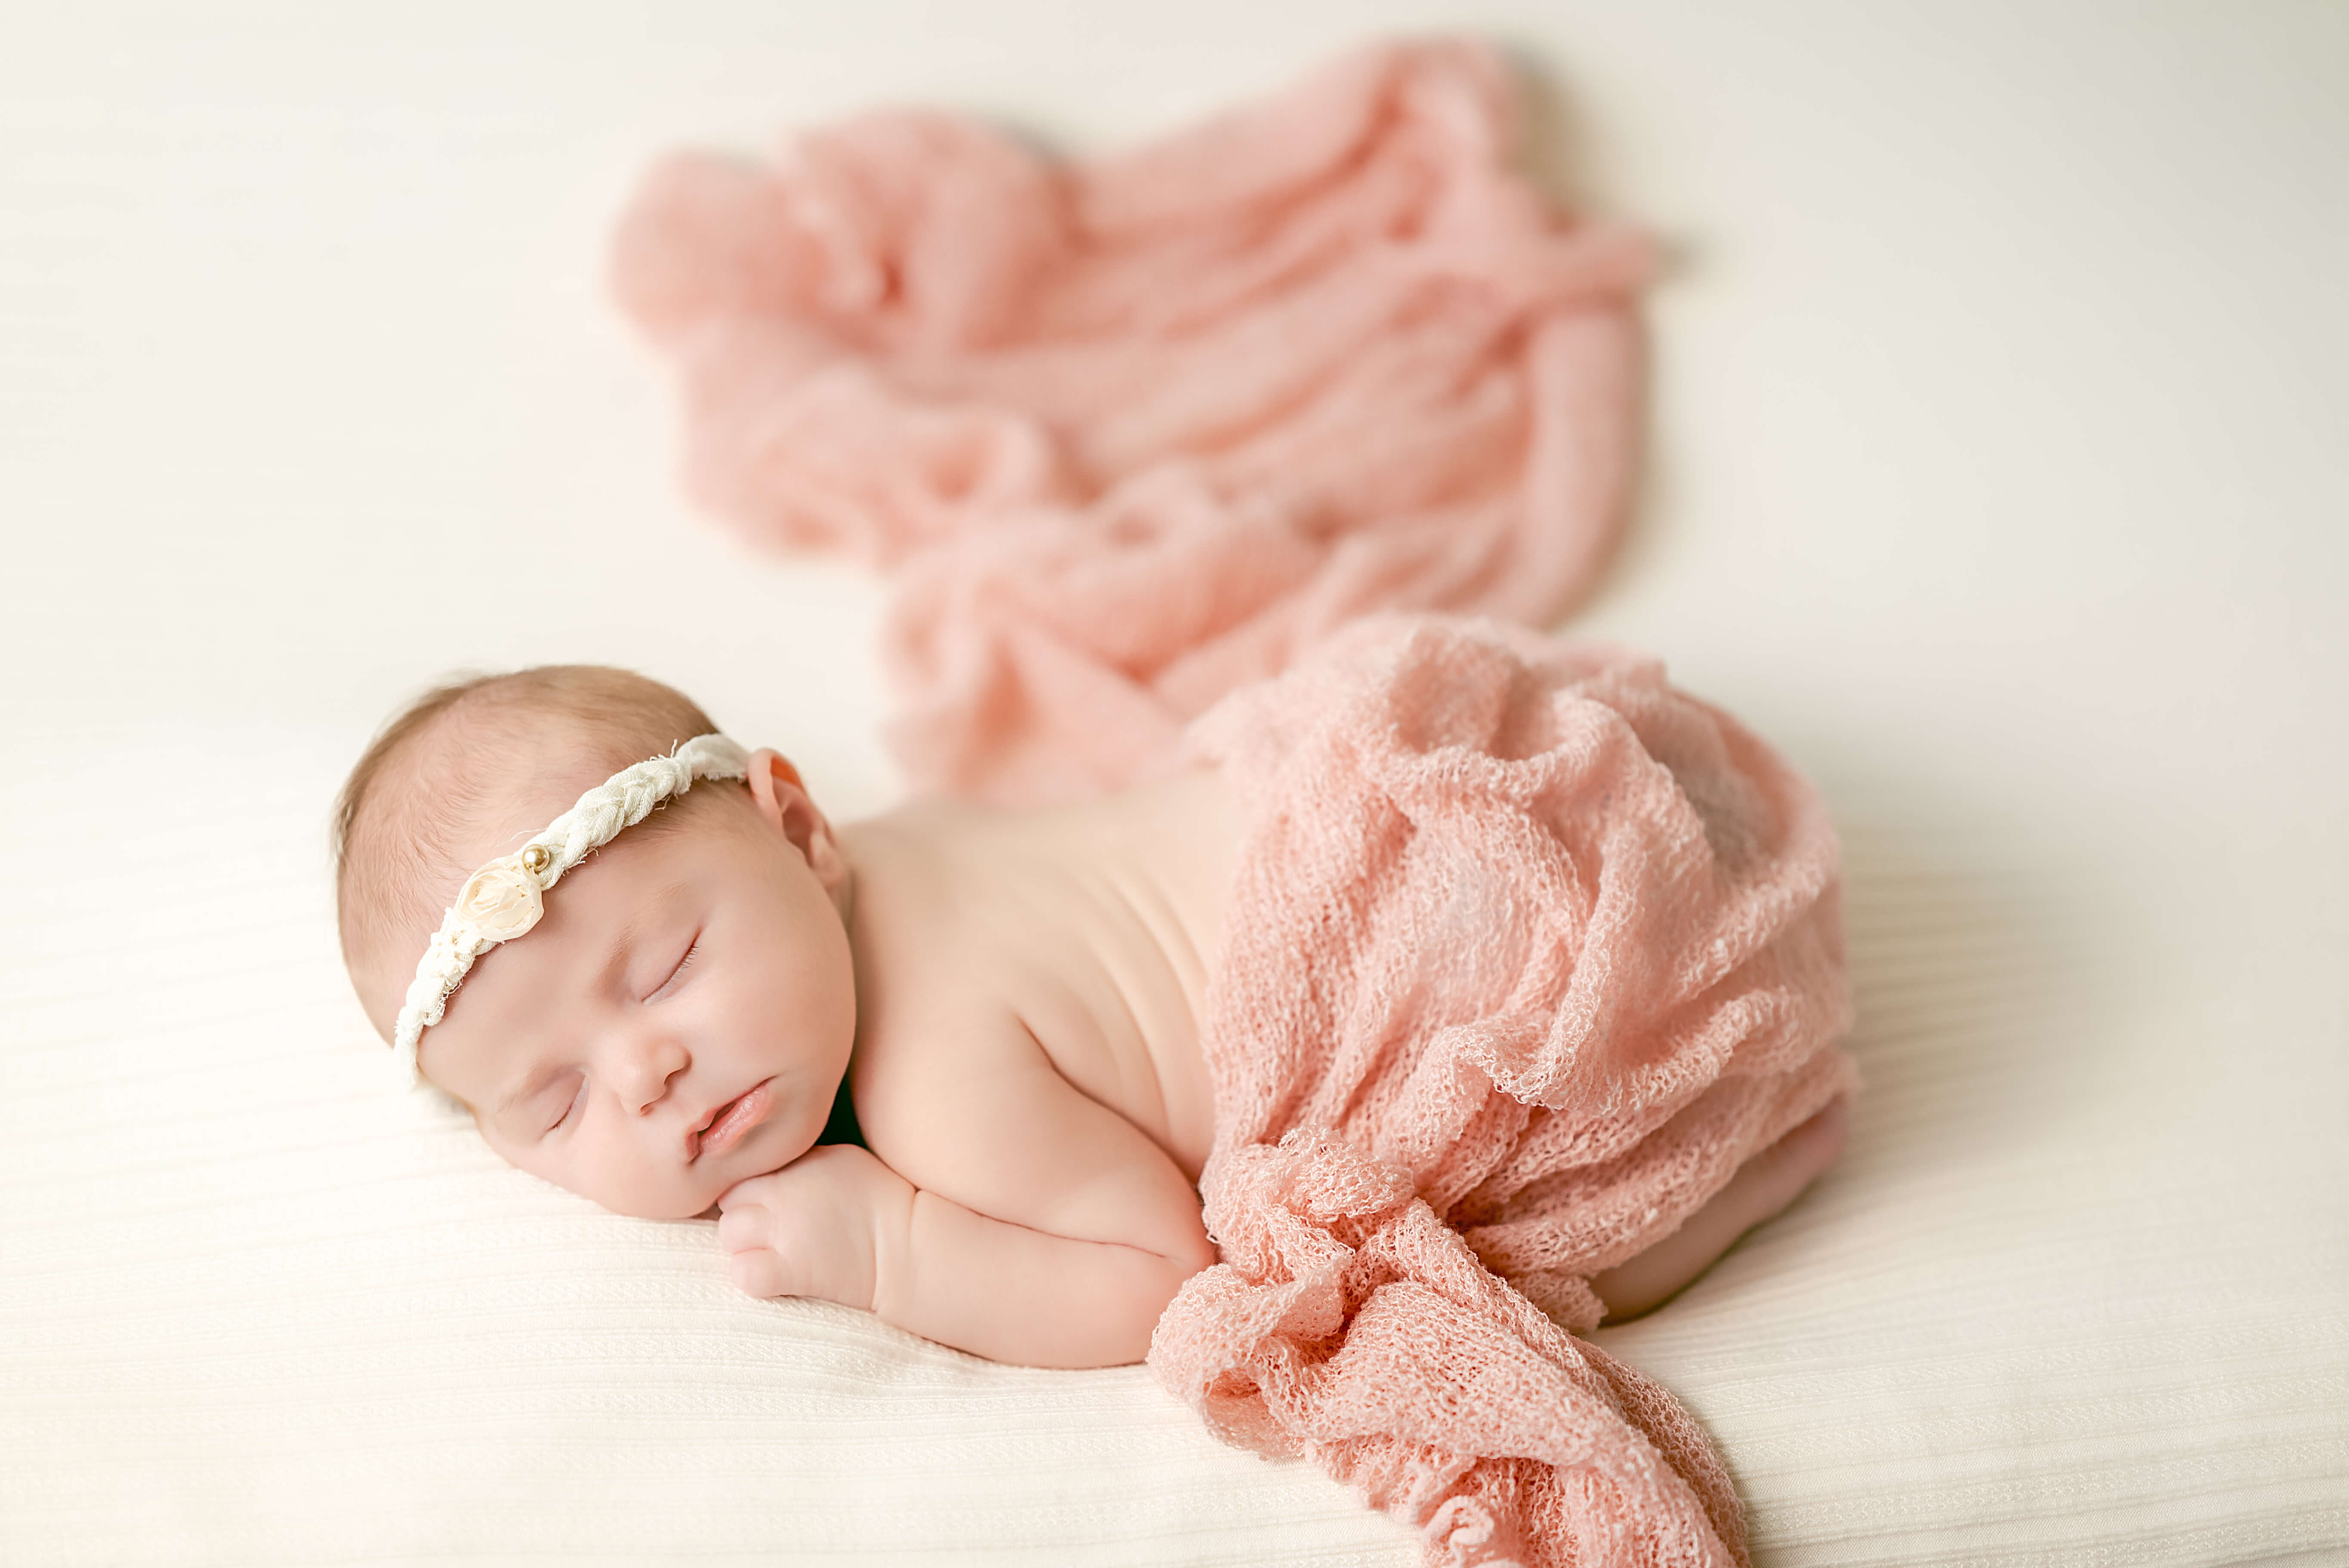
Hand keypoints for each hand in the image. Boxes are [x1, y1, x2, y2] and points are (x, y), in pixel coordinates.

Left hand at [715, 1144, 902, 1308]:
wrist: (907, 1244)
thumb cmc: (879, 1197)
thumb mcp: (838, 1158)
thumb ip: (797, 1159)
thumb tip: (769, 1164)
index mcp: (793, 1168)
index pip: (738, 1174)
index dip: (746, 1191)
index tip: (763, 1203)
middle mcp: (782, 1198)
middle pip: (728, 1205)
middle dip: (742, 1217)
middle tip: (767, 1229)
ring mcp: (784, 1236)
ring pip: (728, 1237)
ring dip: (743, 1245)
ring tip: (769, 1251)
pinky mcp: (791, 1272)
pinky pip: (743, 1274)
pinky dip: (750, 1275)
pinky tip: (772, 1274)